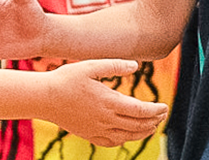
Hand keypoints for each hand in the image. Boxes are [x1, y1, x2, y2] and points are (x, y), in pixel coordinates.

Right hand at [41, 59, 168, 146]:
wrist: (43, 98)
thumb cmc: (66, 79)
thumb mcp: (91, 66)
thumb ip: (115, 65)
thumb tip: (136, 66)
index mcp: (108, 101)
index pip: (140, 111)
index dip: (156, 111)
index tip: (165, 107)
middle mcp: (105, 119)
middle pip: (137, 125)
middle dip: (154, 121)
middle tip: (163, 114)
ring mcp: (97, 129)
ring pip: (127, 136)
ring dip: (143, 132)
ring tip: (152, 126)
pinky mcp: (89, 134)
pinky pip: (112, 142)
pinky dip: (124, 140)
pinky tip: (128, 134)